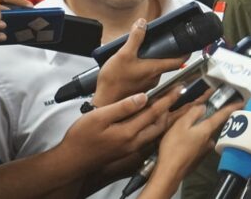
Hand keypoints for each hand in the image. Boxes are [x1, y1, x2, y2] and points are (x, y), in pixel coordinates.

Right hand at [58, 87, 181, 176]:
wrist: (71, 161)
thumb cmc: (81, 138)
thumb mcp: (99, 117)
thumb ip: (123, 107)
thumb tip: (143, 97)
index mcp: (129, 132)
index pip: (154, 112)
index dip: (168, 98)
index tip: (179, 88)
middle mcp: (134, 142)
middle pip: (160, 124)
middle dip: (172, 109)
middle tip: (179, 96)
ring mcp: (132, 147)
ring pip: (156, 131)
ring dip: (165, 118)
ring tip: (170, 104)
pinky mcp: (127, 150)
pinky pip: (148, 135)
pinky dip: (156, 125)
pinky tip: (153, 118)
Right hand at [92, 18, 186, 106]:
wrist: (104, 102)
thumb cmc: (114, 81)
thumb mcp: (123, 54)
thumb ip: (135, 38)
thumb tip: (142, 23)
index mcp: (155, 69)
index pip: (178, 61)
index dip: (186, 54)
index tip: (190, 47)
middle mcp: (154, 78)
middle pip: (165, 65)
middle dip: (164, 55)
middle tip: (160, 45)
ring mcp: (147, 85)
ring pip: (154, 71)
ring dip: (151, 63)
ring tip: (142, 55)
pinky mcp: (139, 90)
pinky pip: (146, 77)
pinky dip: (143, 70)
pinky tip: (133, 67)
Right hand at [148, 101, 243, 192]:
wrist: (169, 172)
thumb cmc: (174, 147)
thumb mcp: (180, 125)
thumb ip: (193, 114)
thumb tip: (204, 107)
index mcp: (206, 130)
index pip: (222, 116)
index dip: (232, 108)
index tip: (242, 103)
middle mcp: (209, 140)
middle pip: (211, 126)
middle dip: (206, 121)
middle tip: (196, 116)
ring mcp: (205, 151)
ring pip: (204, 136)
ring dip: (198, 132)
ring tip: (183, 132)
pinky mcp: (198, 158)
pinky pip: (199, 144)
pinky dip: (193, 141)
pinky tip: (182, 143)